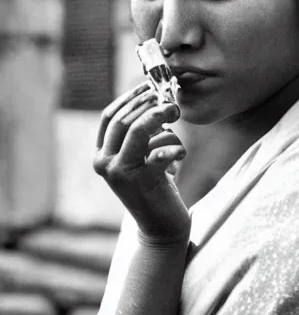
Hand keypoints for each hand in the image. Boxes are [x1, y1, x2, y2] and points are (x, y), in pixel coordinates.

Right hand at [93, 83, 189, 240]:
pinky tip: (182, 153)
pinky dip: (174, 148)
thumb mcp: (142, 159)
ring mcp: (120, 173)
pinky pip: (159, 153)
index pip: (110, 117)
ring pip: (137, 131)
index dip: (130, 98)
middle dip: (149, 105)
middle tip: (171, 102)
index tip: (150, 87)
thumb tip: (154, 99)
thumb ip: (141, 135)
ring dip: (160, 118)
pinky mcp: (141, 182)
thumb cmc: (155, 189)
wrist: (160, 227)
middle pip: (123, 120)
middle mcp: (105, 163)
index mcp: (101, 155)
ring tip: (177, 114)